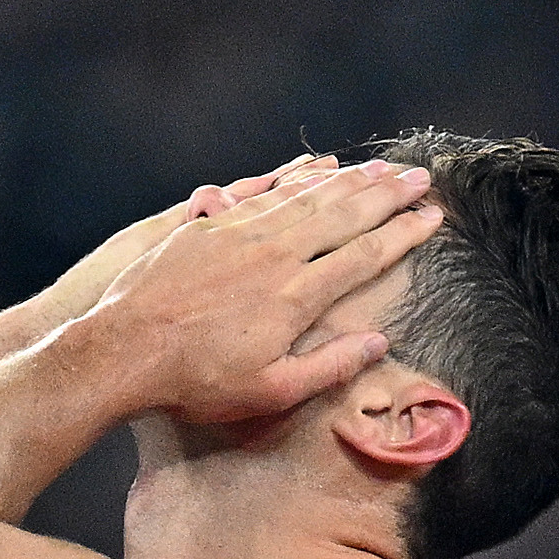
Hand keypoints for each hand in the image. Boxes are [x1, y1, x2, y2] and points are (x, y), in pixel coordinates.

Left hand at [57, 159, 443, 428]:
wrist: (125, 350)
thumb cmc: (197, 382)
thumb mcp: (271, 391)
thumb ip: (330, 365)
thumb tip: (379, 342)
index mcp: (296, 296)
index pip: (364, 256)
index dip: (402, 235)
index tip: (432, 217)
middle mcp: (276, 254)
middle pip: (344, 214)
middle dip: (387, 194)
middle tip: (421, 177)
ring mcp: (242, 233)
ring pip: (307, 196)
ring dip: (349, 180)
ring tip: (381, 167)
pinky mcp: (212, 225)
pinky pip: (265, 192)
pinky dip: (297, 178)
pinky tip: (317, 169)